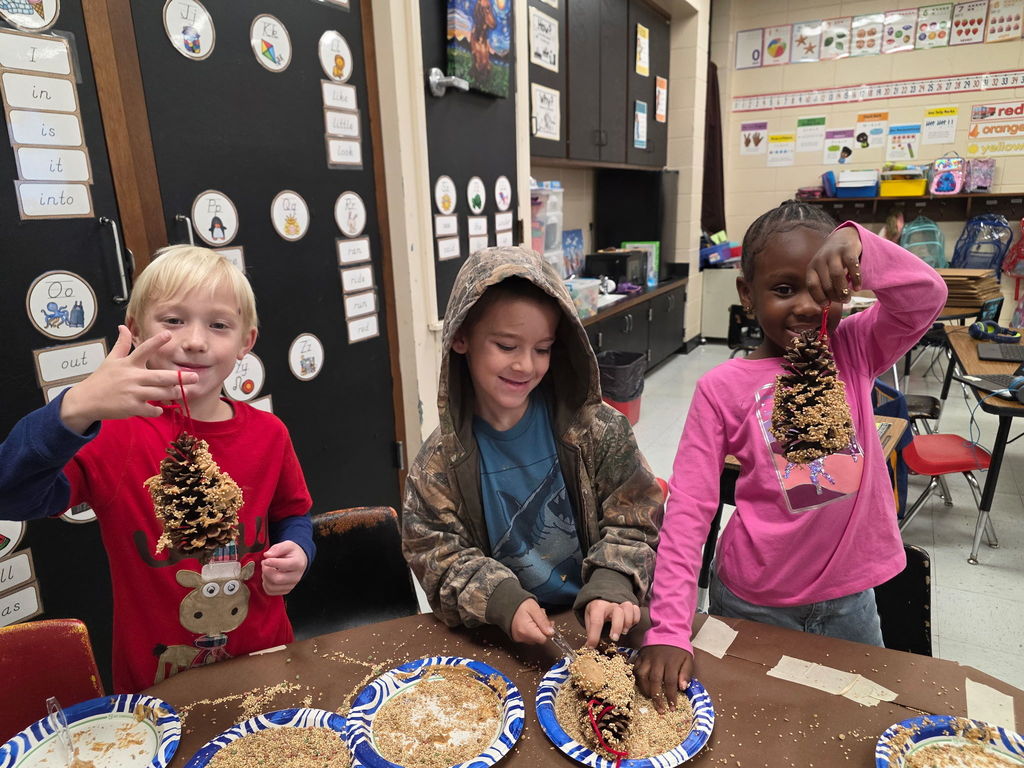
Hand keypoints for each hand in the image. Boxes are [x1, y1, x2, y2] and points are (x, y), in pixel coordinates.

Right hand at [59, 326, 197, 434]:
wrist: (86, 401)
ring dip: (173, 393)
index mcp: (128, 364)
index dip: (156, 342)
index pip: (143, 350)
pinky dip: (157, 410)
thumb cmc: (101, 379)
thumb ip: (122, 345)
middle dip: (179, 377)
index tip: (168, 334)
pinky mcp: (131, 408)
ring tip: (184, 392)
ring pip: (159, 394)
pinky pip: (150, 409)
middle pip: (160, 377)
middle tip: (195, 377)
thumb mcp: (111, 360)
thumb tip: (123, 327)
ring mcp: (132, 393)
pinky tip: (160, 408)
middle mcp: (132, 377)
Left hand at [261, 540, 307, 595]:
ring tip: (266, 569)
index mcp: (298, 563)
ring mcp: (291, 585)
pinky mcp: (286, 590)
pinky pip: (270, 591)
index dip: (272, 563)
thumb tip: (267, 555)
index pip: (284, 565)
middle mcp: (296, 577)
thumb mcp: (288, 545)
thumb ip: (278, 548)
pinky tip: (268, 576)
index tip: (265, 560)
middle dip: (266, 571)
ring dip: (265, 578)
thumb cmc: (293, 553)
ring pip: (272, 587)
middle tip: (264, 563)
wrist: (300, 561)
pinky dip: (265, 584)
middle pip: (277, 579)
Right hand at [510, 599, 553, 643]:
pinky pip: (528, 636)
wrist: (505, 602)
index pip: (543, 639)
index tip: (547, 622)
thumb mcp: (534, 609)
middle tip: (540, 617)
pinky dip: (531, 630)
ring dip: (537, 628)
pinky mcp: (516, 637)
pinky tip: (530, 621)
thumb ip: (543, 622)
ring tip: (534, 617)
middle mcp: (521, 637)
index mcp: (526, 630)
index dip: (547, 631)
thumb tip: (551, 633)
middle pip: (539, 638)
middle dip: (542, 628)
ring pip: (534, 637)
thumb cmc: (519, 604)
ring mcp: (518, 638)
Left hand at [584, 599, 640, 646]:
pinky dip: (635, 618)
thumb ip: (590, 631)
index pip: (596, 621)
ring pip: (628, 608)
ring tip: (624, 632)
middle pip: (618, 612)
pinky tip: (630, 625)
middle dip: (617, 627)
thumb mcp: (589, 618)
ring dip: (628, 622)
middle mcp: (610, 605)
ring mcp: (621, 605)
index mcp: (597, 607)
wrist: (602, 600)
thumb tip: (589, 647)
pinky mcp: (630, 607)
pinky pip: (636, 610)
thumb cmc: (596, 612)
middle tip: (614, 638)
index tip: (592, 646)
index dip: (594, 635)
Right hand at [634, 644, 694, 713]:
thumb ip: (686, 673)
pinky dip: (637, 679)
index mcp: (671, 662)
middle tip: (660, 710)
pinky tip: (640, 686)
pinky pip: (635, 669)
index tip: (672, 708)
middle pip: (655, 681)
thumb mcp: (688, 659)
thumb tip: (682, 688)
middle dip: (657, 697)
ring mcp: (647, 658)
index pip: (670, 682)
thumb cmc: (679, 649)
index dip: (671, 697)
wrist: (668, 631)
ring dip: (645, 689)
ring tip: (649, 698)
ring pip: (642, 676)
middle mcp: (657, 660)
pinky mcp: (640, 655)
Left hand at [805, 225, 862, 306]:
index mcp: (812, 267)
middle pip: (826, 283)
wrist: (842, 238)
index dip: (818, 297)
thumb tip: (825, 306)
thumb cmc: (831, 262)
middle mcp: (820, 260)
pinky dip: (856, 279)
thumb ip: (824, 285)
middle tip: (843, 301)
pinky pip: (852, 267)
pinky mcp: (847, 250)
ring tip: (848, 298)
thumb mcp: (823, 271)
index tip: (826, 305)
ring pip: (837, 276)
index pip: (812, 285)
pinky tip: (858, 288)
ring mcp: (834, 254)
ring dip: (843, 290)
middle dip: (835, 296)